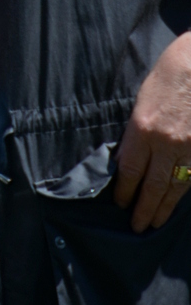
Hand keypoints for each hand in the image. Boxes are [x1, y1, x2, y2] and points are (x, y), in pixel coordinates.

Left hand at [114, 32, 190, 230]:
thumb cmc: (167, 77)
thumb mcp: (142, 102)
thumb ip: (135, 134)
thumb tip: (128, 161)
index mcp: (143, 127)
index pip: (130, 171)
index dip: (124, 191)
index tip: (120, 203)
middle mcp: (166, 142)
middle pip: (153, 186)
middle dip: (144, 209)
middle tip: (137, 226)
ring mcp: (190, 148)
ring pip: (176, 187)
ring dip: (165, 207)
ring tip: (156, 222)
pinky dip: (184, 191)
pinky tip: (178, 201)